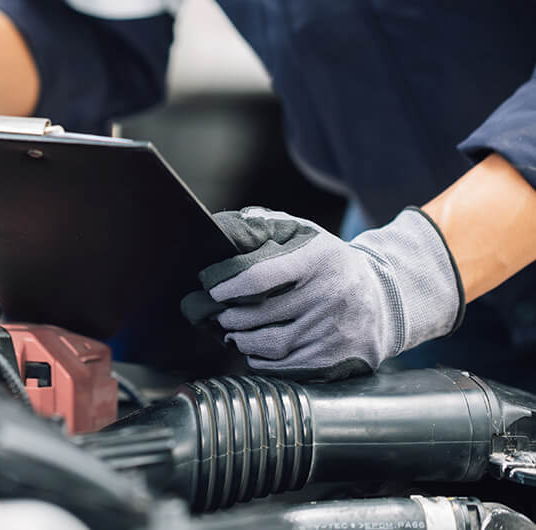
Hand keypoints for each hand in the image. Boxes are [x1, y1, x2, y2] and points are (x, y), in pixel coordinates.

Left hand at [181, 206, 464, 380]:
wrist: (384, 299)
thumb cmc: (330, 263)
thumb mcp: (306, 235)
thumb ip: (267, 227)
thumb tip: (224, 229)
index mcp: (318, 259)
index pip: (260, 275)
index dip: (228, 285)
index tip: (211, 289)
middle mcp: (330, 295)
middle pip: (261, 314)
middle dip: (229, 317)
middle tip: (215, 315)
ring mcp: (335, 330)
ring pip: (272, 345)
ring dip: (241, 341)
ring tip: (231, 332)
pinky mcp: (338, 359)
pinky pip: (288, 368)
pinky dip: (262, 362)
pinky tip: (253, 351)